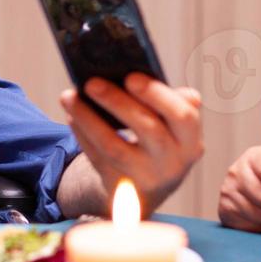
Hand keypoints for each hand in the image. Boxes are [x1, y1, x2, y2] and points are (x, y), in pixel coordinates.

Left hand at [59, 73, 202, 213]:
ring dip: (88, 119)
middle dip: (118, 102)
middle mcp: (173, 163)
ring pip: (114, 147)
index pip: (182, 116)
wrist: (149, 188)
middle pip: (148, 130)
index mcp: (190, 141)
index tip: (131, 76)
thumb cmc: (160, 142)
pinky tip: (72, 116)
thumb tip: (139, 73)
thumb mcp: (173, 127)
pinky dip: (83, 135)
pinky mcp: (120, 188)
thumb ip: (167, 101)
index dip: (157, 95)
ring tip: (70, 97)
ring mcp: (146, 179)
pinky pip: (97, 159)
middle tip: (92, 82)